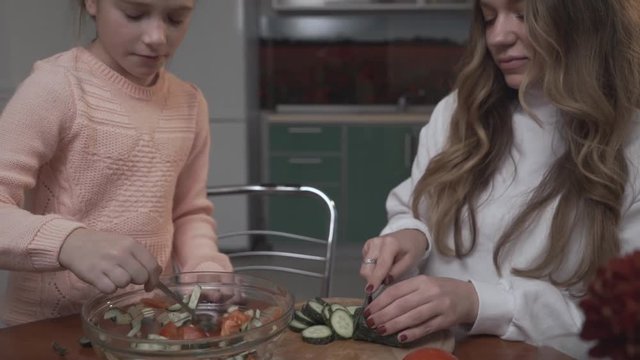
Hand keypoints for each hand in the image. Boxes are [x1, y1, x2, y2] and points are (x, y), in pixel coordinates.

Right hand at [59, 228, 161, 293]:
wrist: (74, 242)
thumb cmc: (103, 245)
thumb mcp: (124, 243)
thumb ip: (140, 256)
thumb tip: (156, 273)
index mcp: (131, 244)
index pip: (152, 265)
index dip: (154, 279)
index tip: (150, 285)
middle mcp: (121, 253)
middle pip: (140, 277)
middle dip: (137, 281)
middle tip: (128, 278)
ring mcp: (107, 264)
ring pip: (125, 284)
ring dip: (120, 284)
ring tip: (113, 276)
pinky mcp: (93, 274)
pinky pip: (109, 289)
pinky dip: (108, 288)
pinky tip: (103, 280)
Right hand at [360, 229, 427, 293]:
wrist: (410, 235)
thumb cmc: (413, 249)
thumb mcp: (410, 262)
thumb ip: (397, 272)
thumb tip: (384, 281)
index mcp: (390, 244)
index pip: (380, 266)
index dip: (375, 280)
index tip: (371, 291)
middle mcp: (376, 242)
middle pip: (367, 268)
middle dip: (373, 279)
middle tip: (384, 283)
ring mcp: (370, 243)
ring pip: (364, 267)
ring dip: (372, 275)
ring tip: (385, 274)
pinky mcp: (367, 246)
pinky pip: (365, 263)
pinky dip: (372, 268)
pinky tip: (381, 266)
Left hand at [364, 275, 478, 342]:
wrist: (470, 297)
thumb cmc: (442, 290)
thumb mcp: (424, 284)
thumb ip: (405, 291)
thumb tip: (380, 303)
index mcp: (421, 280)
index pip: (395, 291)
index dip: (379, 302)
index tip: (367, 310)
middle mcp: (429, 291)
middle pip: (401, 304)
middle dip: (383, 315)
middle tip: (370, 322)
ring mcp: (439, 306)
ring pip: (412, 316)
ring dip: (394, 325)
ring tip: (380, 330)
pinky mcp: (446, 320)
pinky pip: (426, 327)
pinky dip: (412, 333)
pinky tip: (400, 337)